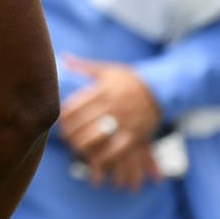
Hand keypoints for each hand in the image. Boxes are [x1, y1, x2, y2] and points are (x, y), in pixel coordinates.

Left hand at [58, 55, 161, 183]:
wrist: (160, 90)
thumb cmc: (129, 79)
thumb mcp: (107, 70)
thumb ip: (84, 67)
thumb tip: (64, 58)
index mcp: (102, 90)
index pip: (74, 106)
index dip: (63, 117)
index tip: (59, 122)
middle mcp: (111, 106)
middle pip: (82, 124)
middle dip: (70, 133)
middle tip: (64, 138)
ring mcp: (124, 122)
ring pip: (97, 138)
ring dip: (83, 146)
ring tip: (76, 147)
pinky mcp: (135, 135)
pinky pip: (117, 150)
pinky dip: (104, 157)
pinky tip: (95, 160)